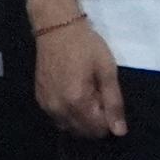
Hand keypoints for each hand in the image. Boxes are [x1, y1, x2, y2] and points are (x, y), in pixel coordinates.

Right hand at [33, 16, 126, 137]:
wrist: (56, 26)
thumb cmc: (86, 45)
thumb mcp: (107, 71)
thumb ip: (114, 103)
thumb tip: (119, 132)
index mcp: (76, 102)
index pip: (98, 130)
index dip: (108, 118)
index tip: (107, 97)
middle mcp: (58, 110)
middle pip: (83, 132)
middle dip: (95, 120)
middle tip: (97, 93)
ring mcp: (46, 106)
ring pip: (69, 128)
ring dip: (81, 119)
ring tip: (86, 93)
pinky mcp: (40, 99)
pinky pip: (57, 118)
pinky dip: (68, 114)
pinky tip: (72, 93)